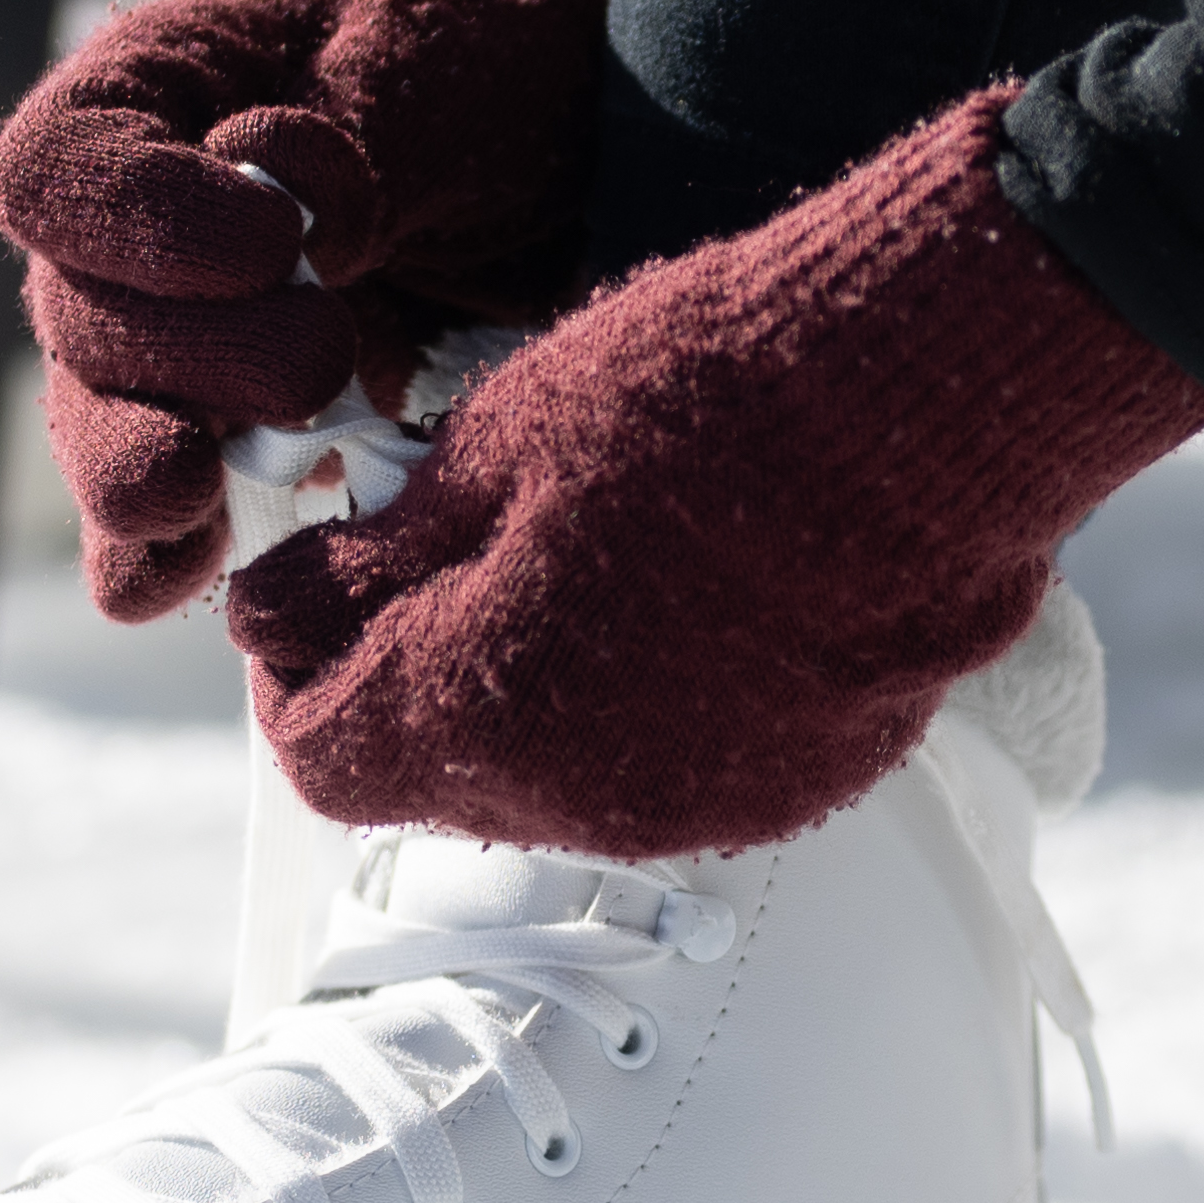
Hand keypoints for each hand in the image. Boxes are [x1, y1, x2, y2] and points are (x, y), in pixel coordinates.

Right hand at [0, 0, 644, 617]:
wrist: (564, 118)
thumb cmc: (481, 55)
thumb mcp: (433, 56)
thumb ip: (357, 126)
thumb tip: (289, 202)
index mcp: (157, 94)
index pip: (58, 168)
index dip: (134, 222)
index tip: (275, 244)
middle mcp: (134, 225)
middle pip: (79, 315)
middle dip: (187, 359)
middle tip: (322, 360)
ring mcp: (173, 338)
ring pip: (102, 422)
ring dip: (140, 474)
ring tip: (191, 501)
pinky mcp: (232, 431)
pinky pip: (162, 507)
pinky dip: (167, 551)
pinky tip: (190, 578)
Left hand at [227, 93, 1203, 856]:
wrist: (925, 411)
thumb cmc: (700, 398)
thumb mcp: (490, 447)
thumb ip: (372, 559)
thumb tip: (279, 613)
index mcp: (477, 714)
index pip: (316, 755)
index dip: (298, 667)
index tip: (322, 584)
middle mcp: (581, 798)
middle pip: (435, 780)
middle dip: (418, 675)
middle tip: (452, 549)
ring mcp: (699, 805)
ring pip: (554, 782)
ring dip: (533, 693)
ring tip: (586, 556)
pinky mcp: (795, 787)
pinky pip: (674, 772)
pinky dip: (650, 704)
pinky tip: (690, 593)